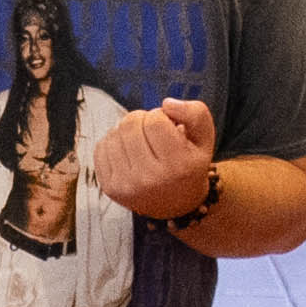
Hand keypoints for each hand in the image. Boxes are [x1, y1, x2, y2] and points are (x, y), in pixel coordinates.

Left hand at [90, 98, 217, 222]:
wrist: (176, 203)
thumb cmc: (189, 163)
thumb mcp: (204, 138)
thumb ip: (195, 113)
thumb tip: (165, 103)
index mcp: (177, 166)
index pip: (154, 120)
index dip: (160, 116)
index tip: (167, 127)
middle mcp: (150, 179)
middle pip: (130, 124)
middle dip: (141, 120)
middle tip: (152, 133)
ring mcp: (126, 185)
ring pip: (113, 133)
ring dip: (126, 131)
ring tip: (141, 144)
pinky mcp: (109, 187)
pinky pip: (101, 148)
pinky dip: (113, 144)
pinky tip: (128, 153)